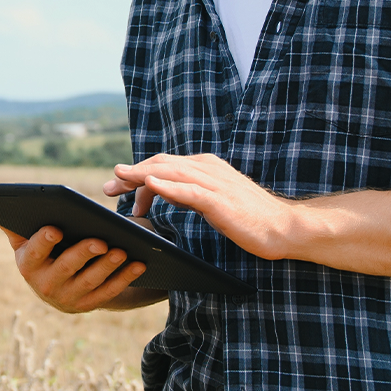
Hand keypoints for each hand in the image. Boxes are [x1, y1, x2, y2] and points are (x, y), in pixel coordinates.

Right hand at [2, 226, 148, 312]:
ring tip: (123, 250)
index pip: (34, 252)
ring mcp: (68, 298)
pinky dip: (124, 278)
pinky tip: (138, 264)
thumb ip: (17, 223)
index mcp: (28, 264)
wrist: (57, 286)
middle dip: (83, 253)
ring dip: (107, 267)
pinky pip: (108, 292)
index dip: (44, 241)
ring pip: (90, 281)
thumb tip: (2, 199)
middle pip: (66, 268)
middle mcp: (45, 285)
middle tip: (101, 240)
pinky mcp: (89, 305)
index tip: (55, 228)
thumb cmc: (44, 251)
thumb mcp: (26, 240)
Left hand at [102, 153, 304, 259]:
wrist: (283, 227)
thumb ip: (187, 192)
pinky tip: (149, 185)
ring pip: (170, 172)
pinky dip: (167, 186)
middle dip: (130, 174)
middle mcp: (207, 168)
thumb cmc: (249, 218)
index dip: (137, 173)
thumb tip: (160, 190)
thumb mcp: (212, 201)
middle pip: (160, 164)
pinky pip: (189, 190)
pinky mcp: (220, 200)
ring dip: (140, 175)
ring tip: (118, 180)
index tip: (116, 186)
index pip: (163, 164)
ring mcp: (214, 183)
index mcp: (205, 167)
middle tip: (106, 187)